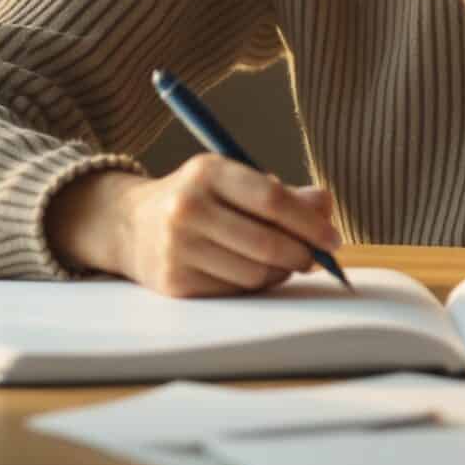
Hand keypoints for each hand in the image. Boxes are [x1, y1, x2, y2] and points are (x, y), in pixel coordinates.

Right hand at [45, 157, 341, 296]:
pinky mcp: (175, 282)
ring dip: (279, 272)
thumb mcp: (234, 181)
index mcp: (207, 171)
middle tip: (317, 258)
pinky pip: (235, 292)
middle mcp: (187, 208)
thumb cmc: (200, 200)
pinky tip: (251, 272)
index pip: (271, 199)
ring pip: (254, 273)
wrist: (131, 225)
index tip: (332, 238)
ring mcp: (177, 247)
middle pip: (266, 242)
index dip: (309, 223)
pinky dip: (254, 285)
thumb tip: (325, 207)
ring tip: (281, 262)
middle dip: (302, 255)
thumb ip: (285, 193)